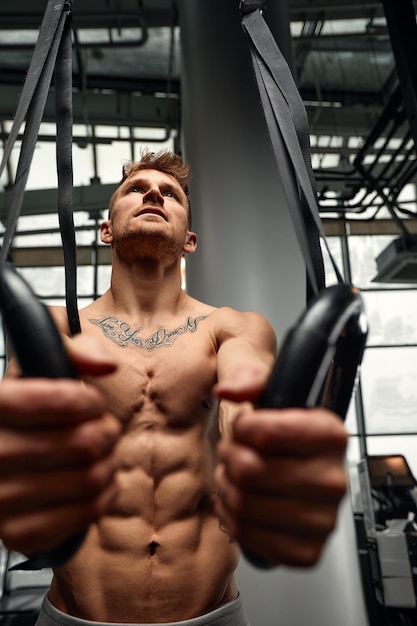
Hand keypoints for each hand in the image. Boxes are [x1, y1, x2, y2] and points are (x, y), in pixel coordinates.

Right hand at [0, 336, 120, 556]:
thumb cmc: (20, 413)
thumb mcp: (35, 367)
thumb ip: (73, 351)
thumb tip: (106, 365)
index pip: (60, 402)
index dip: (90, 400)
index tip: (92, 402)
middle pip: (85, 443)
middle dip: (107, 431)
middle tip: (103, 429)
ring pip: (91, 478)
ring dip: (109, 463)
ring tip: (101, 455)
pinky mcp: (17, 534)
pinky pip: (86, 514)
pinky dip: (105, 496)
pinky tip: (97, 483)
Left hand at [214, 367, 347, 566]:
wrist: (283, 458)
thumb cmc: (274, 421)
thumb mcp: (264, 382)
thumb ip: (247, 374)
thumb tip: (229, 389)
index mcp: (330, 434)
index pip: (267, 433)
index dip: (242, 427)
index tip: (244, 424)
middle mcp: (334, 478)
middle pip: (249, 471)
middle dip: (229, 457)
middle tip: (235, 451)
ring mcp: (323, 518)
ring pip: (244, 504)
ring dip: (227, 487)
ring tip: (235, 475)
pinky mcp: (305, 549)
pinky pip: (249, 536)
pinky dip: (233, 518)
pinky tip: (242, 500)